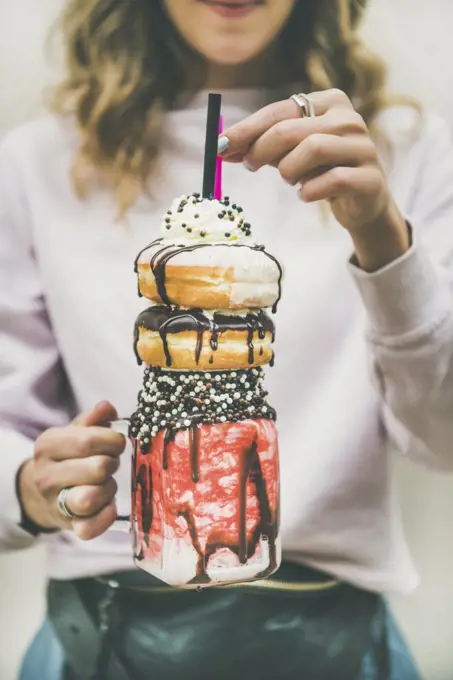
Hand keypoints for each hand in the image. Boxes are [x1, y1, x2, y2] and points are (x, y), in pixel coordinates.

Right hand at [18, 401, 124, 539]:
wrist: (46, 490)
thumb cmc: (69, 456)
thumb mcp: (75, 432)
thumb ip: (93, 420)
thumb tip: (107, 408)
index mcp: (48, 445)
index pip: (89, 440)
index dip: (112, 441)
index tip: (116, 443)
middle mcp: (46, 475)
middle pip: (97, 468)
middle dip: (112, 464)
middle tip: (110, 463)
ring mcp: (54, 502)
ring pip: (91, 499)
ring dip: (109, 489)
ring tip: (107, 483)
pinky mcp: (67, 525)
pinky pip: (89, 528)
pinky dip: (105, 517)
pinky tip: (110, 506)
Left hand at [220, 88, 409, 270]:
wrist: (361, 202)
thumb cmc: (321, 171)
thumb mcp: (288, 154)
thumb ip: (259, 147)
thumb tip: (220, 147)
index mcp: (330, 102)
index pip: (280, 110)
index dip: (247, 128)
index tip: (220, 145)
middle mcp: (349, 118)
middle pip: (292, 129)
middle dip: (261, 149)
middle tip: (249, 166)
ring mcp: (363, 147)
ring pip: (313, 149)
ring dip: (289, 170)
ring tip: (290, 181)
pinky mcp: (369, 178)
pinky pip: (331, 180)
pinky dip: (310, 191)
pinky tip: (307, 195)